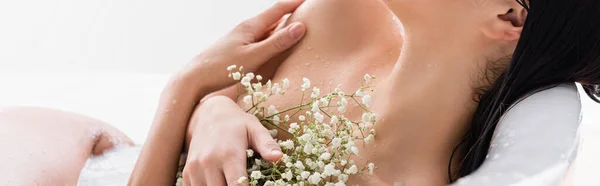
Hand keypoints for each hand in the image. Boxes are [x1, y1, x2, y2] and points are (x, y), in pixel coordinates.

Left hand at [177, 0, 306, 94]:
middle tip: (307, 9)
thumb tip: (300, 27)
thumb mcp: (253, 57)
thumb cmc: (221, 68)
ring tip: (296, 24)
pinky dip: (273, 38)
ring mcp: (241, 39)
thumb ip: (276, 43)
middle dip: (290, 12)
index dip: (294, 2)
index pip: (278, 9)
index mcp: (250, 26)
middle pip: (273, 17)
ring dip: (282, 25)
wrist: (193, 79)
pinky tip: (275, 44)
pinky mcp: (237, 50)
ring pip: (267, 29)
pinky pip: (260, 39)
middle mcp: (246, 29)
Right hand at [183, 96, 280, 185]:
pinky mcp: (187, 172)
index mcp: (229, 154)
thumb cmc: (237, 123)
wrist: (208, 114)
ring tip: (230, 182)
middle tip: (242, 184)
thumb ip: (267, 144)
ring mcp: (195, 168)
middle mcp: (209, 162)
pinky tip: (218, 182)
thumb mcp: (255, 129)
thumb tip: (278, 157)